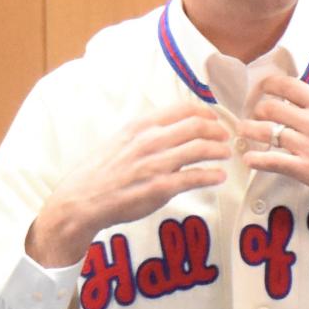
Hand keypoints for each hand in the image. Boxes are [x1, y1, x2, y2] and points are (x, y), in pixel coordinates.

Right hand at [26, 102, 229, 267]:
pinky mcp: (160, 188)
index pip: (182, 109)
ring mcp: (155, 164)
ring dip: (218, 150)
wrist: (83, 199)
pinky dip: (212, 175)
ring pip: (200, 149)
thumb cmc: (101, 171)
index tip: (212, 118)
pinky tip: (219, 176)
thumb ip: (145, 133)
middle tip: (225, 136)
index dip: (204, 112)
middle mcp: (149, 141)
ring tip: (225, 153)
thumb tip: (170, 130)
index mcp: (140, 126)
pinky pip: (194, 177)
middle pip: (196, 126)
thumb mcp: (120, 140)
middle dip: (216, 130)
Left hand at [238, 76, 308, 201]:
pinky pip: (272, 161)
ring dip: (249, 131)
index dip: (267, 86)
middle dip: (258, 111)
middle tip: (255, 116)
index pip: (285, 85)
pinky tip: (248, 158)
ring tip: (243, 132)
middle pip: (269, 108)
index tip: (262, 90)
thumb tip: (307, 101)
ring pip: (265, 132)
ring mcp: (307, 145)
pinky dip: (256, 159)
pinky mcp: (306, 168)